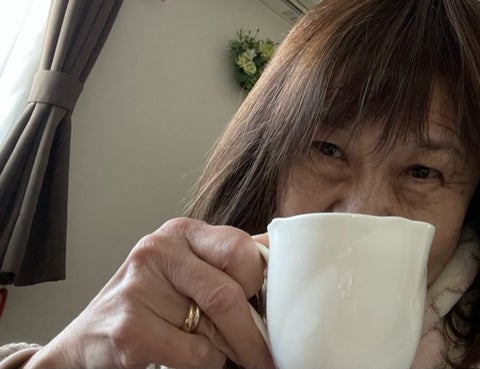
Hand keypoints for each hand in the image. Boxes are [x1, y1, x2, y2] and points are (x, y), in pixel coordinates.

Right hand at [26, 218, 273, 368]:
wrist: (86, 343)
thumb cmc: (148, 305)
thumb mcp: (189, 270)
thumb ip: (229, 261)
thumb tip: (285, 257)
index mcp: (181, 232)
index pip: (241, 249)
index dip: (260, 285)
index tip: (270, 308)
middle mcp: (157, 250)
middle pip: (229, 293)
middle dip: (252, 333)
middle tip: (265, 355)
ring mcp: (138, 288)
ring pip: (214, 329)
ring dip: (223, 350)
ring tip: (211, 348)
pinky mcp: (128, 328)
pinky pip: (194, 354)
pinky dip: (201, 362)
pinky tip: (178, 354)